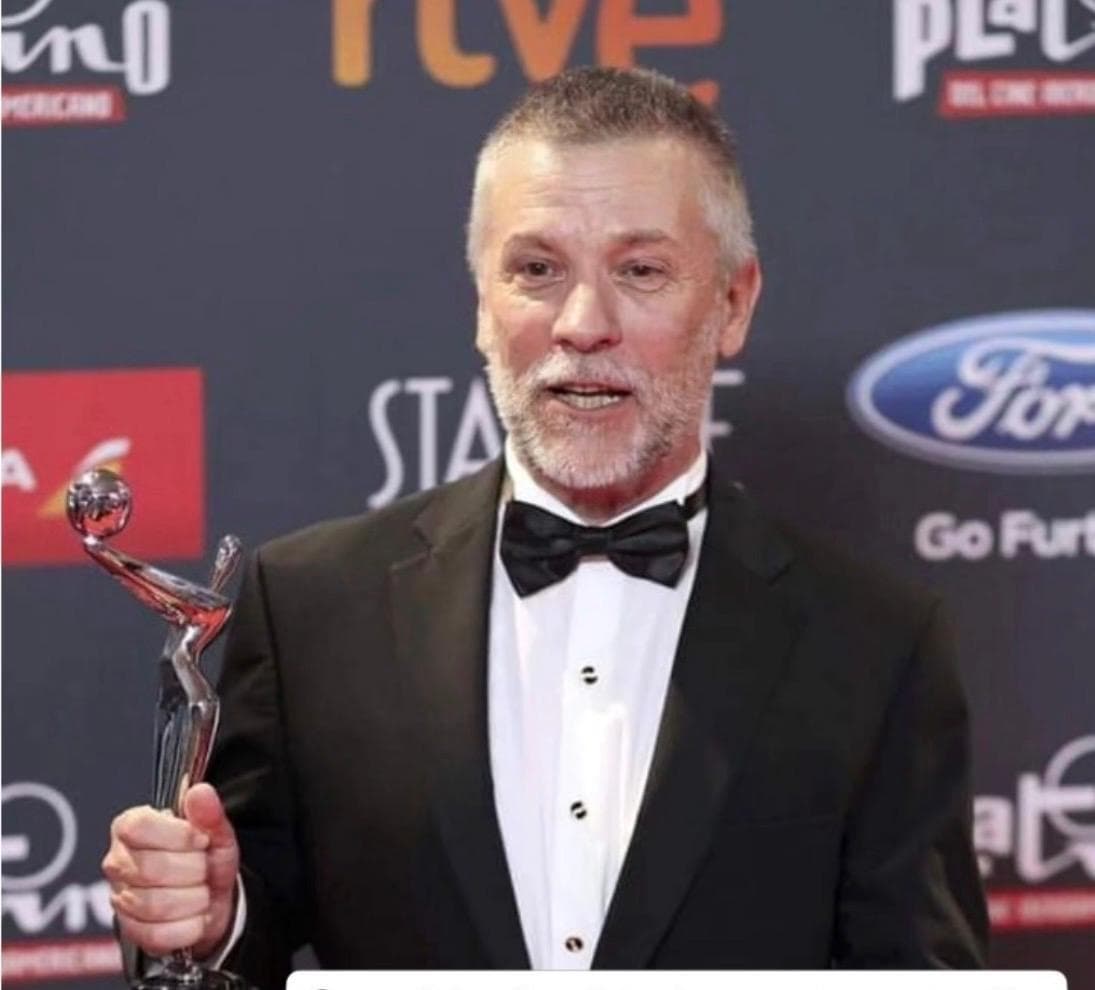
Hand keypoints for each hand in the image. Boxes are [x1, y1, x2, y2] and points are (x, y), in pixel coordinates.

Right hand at [102, 784, 239, 958]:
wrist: (213, 898)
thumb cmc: (207, 858)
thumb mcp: (216, 832)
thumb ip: (209, 814)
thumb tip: (201, 792)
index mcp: (131, 827)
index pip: (137, 828)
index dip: (178, 835)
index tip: (201, 840)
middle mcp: (118, 862)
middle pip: (151, 869)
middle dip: (194, 870)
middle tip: (205, 868)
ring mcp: (120, 898)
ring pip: (155, 905)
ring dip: (194, 899)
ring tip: (202, 891)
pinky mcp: (130, 932)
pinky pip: (157, 935)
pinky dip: (188, 927)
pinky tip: (196, 915)